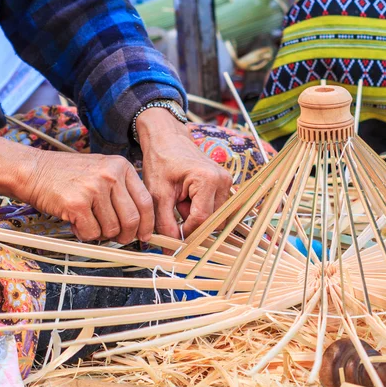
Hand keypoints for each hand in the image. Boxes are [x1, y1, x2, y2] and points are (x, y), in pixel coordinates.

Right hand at [20, 150, 153, 243]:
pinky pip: (91, 233)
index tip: (145, 236)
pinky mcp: (77, 203)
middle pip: (132, 219)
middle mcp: (111, 175)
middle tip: (119, 239)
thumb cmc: (68, 175)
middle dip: (127, 236)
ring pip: (112, 229)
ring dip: (101, 234)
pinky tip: (76, 222)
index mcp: (121, 167)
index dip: (148, 224)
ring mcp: (94, 188)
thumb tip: (141, 223)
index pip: (146, 201)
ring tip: (89, 222)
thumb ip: (122, 191)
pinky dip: (84, 234)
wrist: (33, 170)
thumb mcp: (103, 171)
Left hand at [136, 108, 232, 238]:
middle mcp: (223, 181)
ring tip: (181, 201)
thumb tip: (172, 247)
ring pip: (216, 216)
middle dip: (193, 222)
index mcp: (207, 180)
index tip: (172, 233)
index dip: (187, 231)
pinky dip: (202, 209)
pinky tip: (188, 198)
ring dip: (198, 216)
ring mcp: (227, 182)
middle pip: (212, 220)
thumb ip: (165, 222)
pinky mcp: (226, 184)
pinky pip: (217, 208)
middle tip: (176, 208)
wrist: (167, 138)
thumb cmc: (161, 161)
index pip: (202, 219)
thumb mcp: (158, 194)